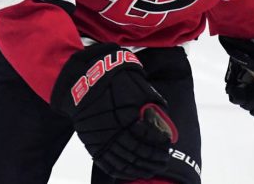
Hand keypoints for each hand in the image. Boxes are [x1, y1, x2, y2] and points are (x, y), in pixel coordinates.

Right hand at [51, 44, 177, 179]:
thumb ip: (154, 108)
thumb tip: (166, 126)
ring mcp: (102, 139)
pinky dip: (122, 172)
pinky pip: (108, 165)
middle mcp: (115, 130)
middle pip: (138, 153)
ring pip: (124, 162)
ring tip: (151, 170)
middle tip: (163, 162)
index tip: (167, 147)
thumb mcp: (140, 89)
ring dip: (140, 169)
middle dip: (154, 160)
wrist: (86, 81)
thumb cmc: (117, 82)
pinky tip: (133, 172)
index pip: (149, 138)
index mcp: (128, 115)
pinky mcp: (92, 145)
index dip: (160, 145)